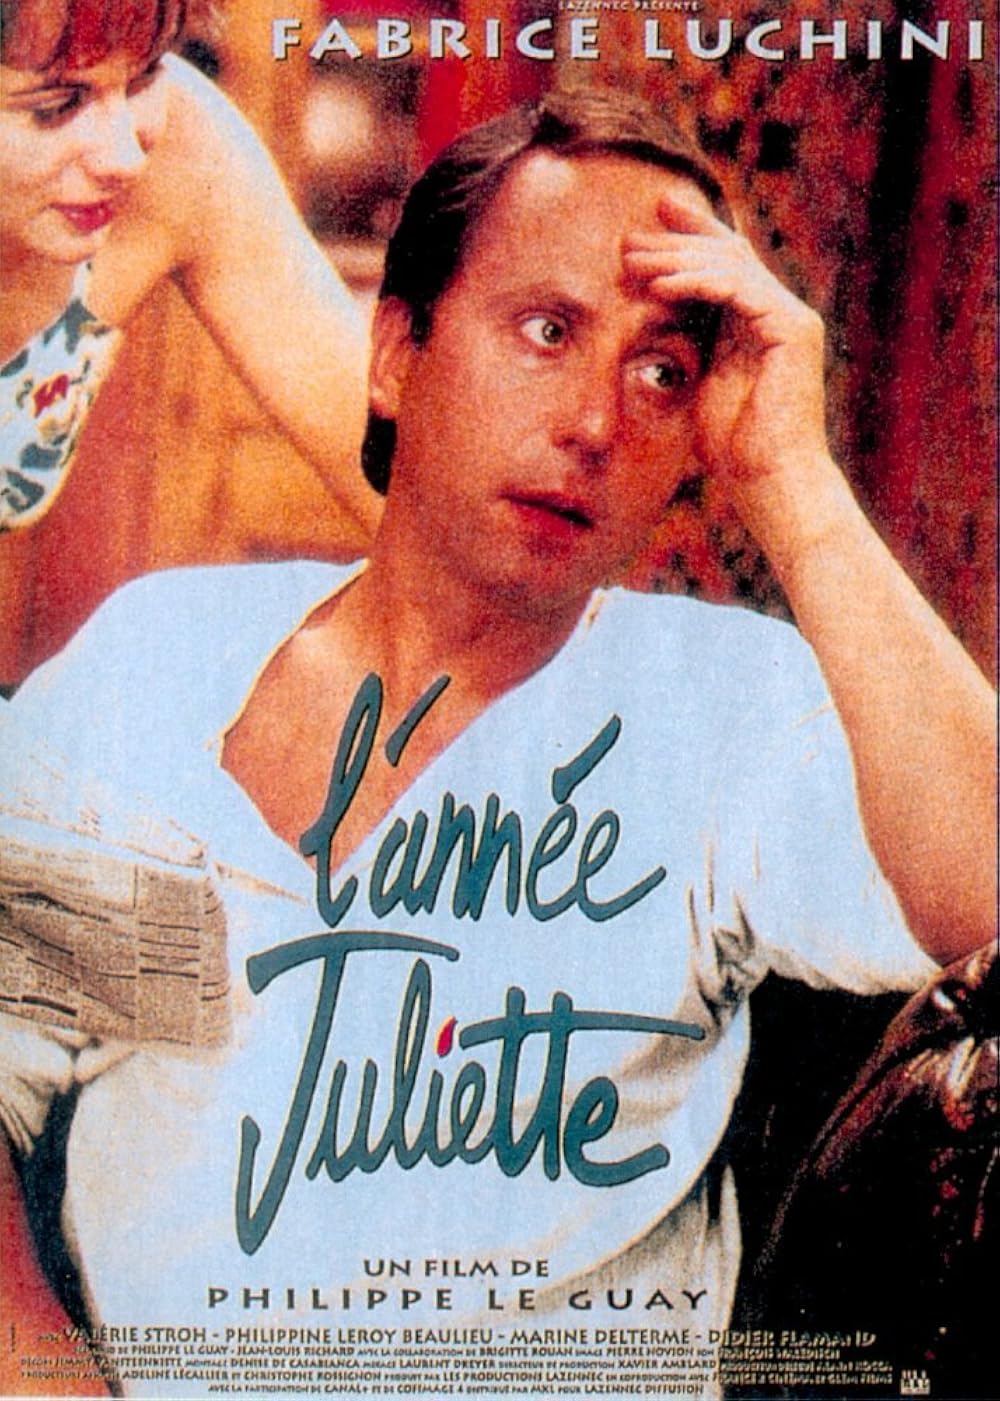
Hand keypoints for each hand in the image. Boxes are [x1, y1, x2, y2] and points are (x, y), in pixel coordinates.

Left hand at [623, 193, 830, 504]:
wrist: (769, 482)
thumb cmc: (734, 449)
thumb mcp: (702, 383)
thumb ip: (694, 344)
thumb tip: (658, 313)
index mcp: (760, 324)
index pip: (725, 266)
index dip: (689, 239)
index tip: (646, 227)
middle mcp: (781, 313)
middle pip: (728, 255)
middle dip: (677, 240)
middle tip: (631, 235)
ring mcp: (791, 318)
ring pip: (730, 266)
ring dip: (676, 261)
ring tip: (633, 262)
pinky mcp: (793, 329)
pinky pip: (738, 290)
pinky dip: (696, 284)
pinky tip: (659, 288)